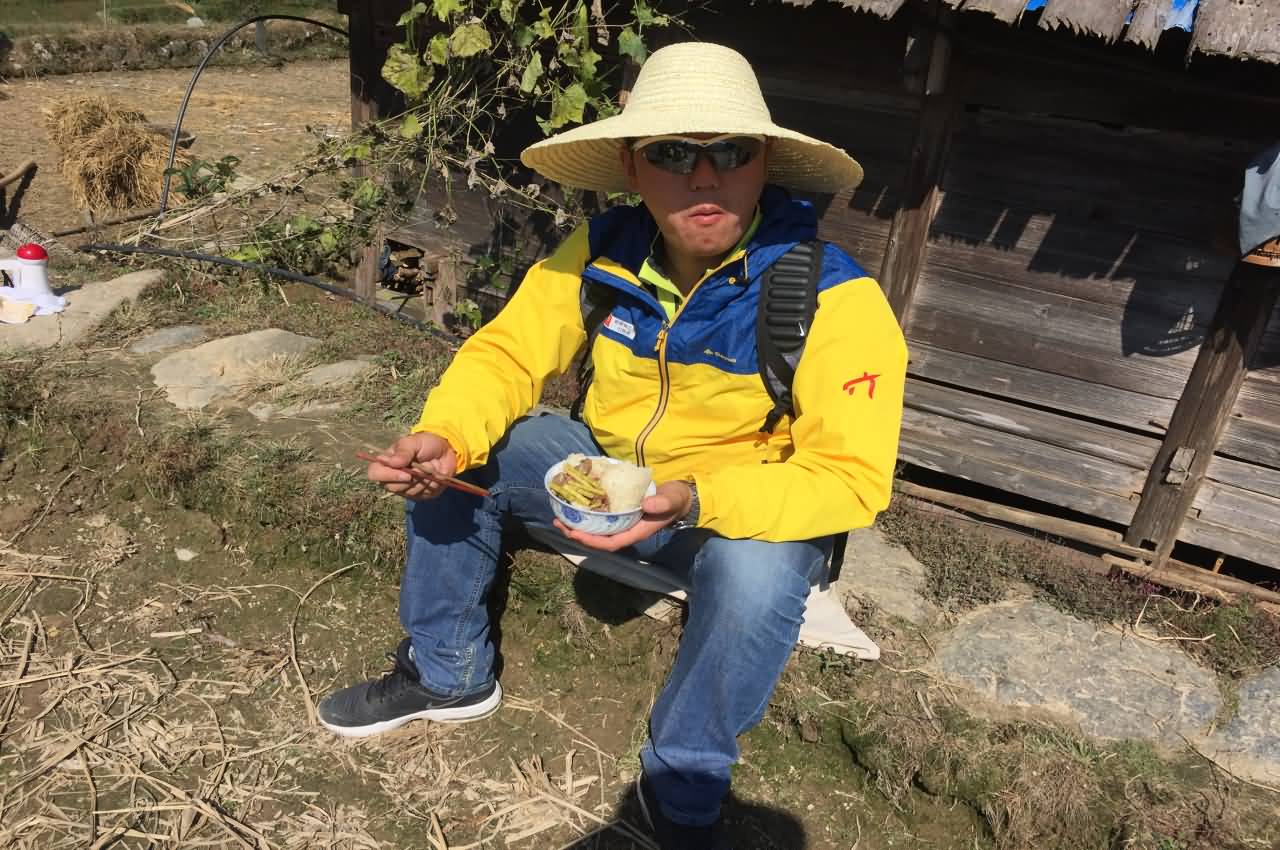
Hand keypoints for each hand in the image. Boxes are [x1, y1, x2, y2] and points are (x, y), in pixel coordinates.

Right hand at [365, 432, 457, 500]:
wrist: (445, 451)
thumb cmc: (425, 444)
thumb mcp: (414, 442)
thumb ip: (403, 451)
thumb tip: (391, 462)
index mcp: (385, 463)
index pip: (374, 474)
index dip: (388, 476)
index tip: (406, 473)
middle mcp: (392, 478)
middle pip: (392, 487)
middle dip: (410, 478)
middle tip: (422, 467)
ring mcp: (405, 489)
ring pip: (410, 492)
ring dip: (423, 479)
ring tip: (429, 467)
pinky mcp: (419, 495)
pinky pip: (423, 495)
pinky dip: (431, 484)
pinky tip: (434, 475)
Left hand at [555, 480, 693, 551]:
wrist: (678, 497)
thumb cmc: (675, 500)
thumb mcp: (671, 500)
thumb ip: (662, 503)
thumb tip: (646, 505)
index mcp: (636, 532)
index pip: (611, 543)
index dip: (592, 541)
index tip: (575, 534)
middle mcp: (626, 530)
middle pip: (598, 540)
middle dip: (577, 534)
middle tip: (559, 523)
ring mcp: (622, 523)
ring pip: (596, 531)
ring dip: (578, 526)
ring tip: (560, 518)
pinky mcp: (620, 514)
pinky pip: (600, 519)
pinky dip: (586, 515)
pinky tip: (575, 507)